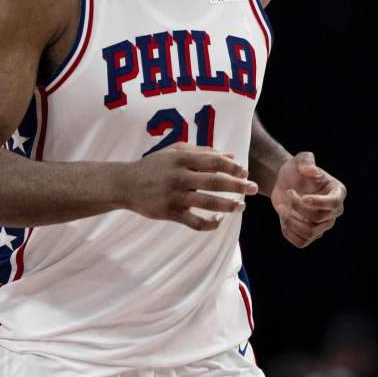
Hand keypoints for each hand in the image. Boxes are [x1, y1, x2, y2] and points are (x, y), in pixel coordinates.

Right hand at [121, 142, 257, 230]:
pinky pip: (194, 222)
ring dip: (228, 206)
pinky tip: (218, 221)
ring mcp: (174, 196)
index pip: (214, 161)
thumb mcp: (174, 152)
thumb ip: (202, 152)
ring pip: (208, 203)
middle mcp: (178, 177)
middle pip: (215, 182)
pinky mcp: (169, 213)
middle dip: (238, 186)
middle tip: (253, 188)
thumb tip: (231, 156)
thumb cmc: (153, 165)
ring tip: (241, 206)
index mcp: (180, 159)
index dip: (233, 167)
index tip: (244, 172)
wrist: (124, 184)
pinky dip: (209, 224)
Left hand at [271, 151, 345, 247]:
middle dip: (298, 207)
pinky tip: (283, 218)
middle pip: (319, 218)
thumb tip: (312, 171)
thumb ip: (306, 161)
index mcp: (337, 192)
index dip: (318, 202)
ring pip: (310, 232)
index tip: (303, 197)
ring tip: (282, 207)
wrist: (285, 182)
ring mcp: (322, 224)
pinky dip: (288, 232)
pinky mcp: (309, 233)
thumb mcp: (300, 160)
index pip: (334, 203)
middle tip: (288, 193)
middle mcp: (334, 211)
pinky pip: (301, 242)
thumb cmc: (296, 170)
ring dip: (291, 221)